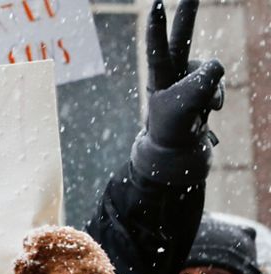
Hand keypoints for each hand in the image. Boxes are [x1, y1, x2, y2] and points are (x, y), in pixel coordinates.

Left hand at [133, 0, 224, 181]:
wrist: (177, 156)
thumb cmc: (175, 130)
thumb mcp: (186, 105)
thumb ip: (203, 80)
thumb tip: (216, 66)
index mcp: (160, 77)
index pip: (159, 47)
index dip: (160, 27)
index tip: (158, 4)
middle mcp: (172, 74)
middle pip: (182, 39)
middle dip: (187, 15)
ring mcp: (187, 82)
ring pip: (212, 73)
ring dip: (212, 92)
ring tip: (197, 112)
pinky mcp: (201, 91)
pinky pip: (218, 87)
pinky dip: (217, 99)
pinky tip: (206, 114)